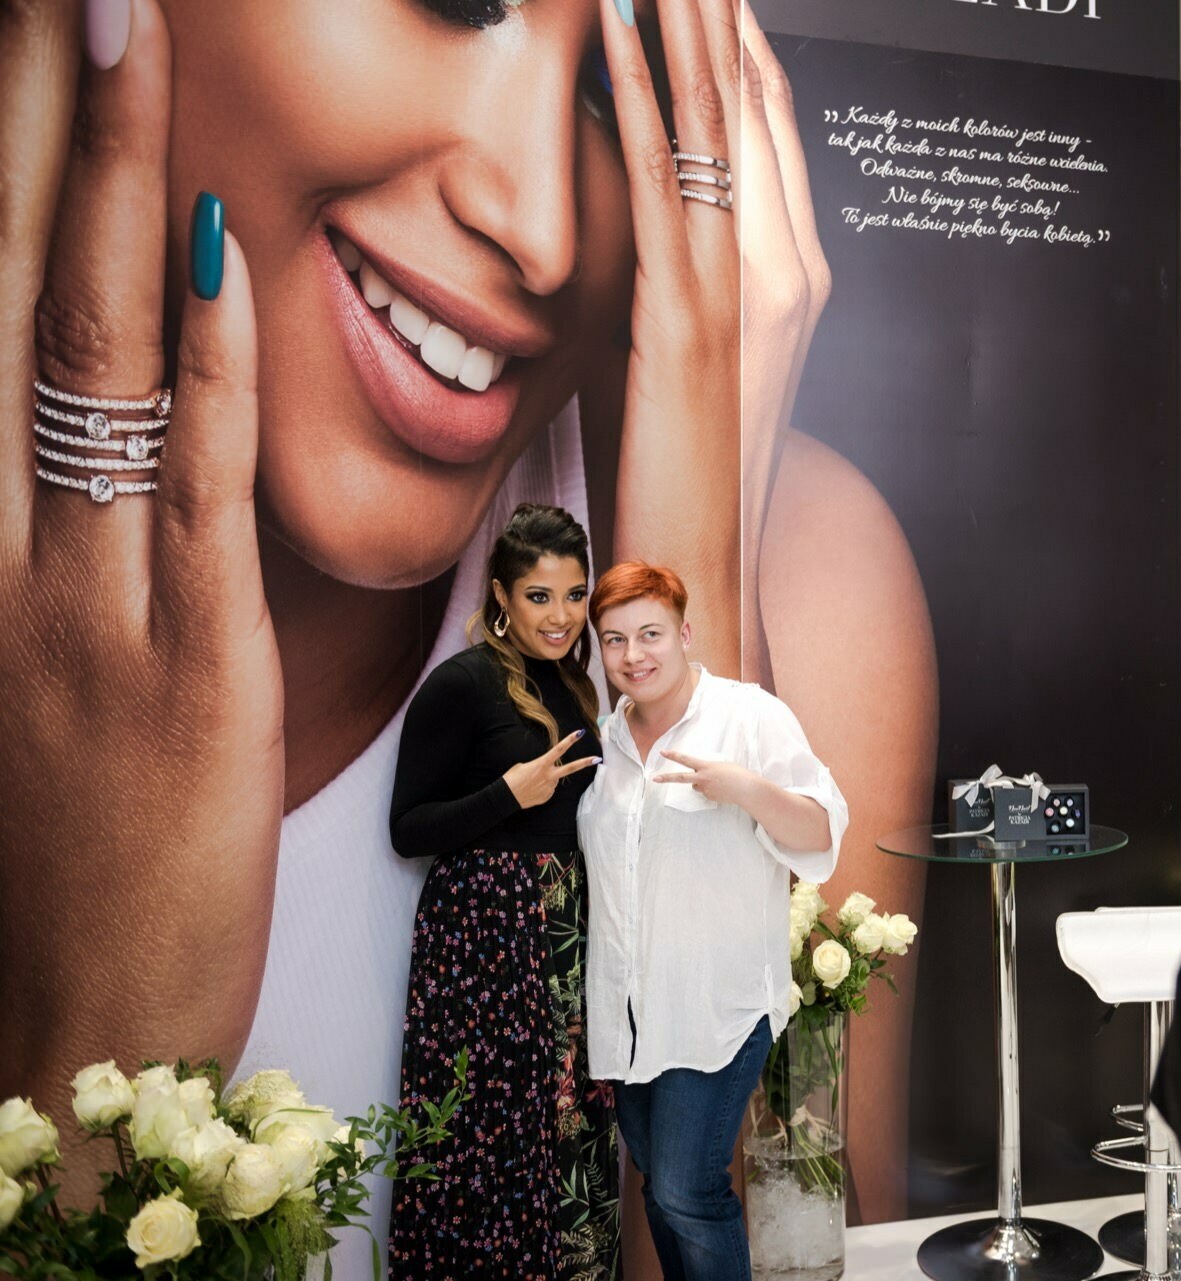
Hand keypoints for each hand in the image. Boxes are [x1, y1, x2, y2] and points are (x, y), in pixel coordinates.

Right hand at [0, 0, 278, 1134]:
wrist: (76, 1014)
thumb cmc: (61, 842)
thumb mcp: (29, 665)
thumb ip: (52, 531)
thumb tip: (83, 404)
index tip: (20, 49)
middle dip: (21, 121)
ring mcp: (81, 597)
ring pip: (87, 352)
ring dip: (106, 182)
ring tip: (112, 34)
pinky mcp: (183, 659)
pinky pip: (196, 480)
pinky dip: (209, 357)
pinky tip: (226, 244)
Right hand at [502, 729, 598, 808]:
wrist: (505, 798)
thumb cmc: (511, 779)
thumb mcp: (523, 766)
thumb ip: (539, 766)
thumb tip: (546, 772)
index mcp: (541, 764)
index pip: (559, 749)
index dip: (570, 740)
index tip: (580, 732)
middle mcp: (549, 775)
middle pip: (571, 768)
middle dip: (585, 763)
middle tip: (597, 758)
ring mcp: (550, 787)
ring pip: (554, 779)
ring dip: (546, 779)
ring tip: (530, 783)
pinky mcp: (548, 796)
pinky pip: (548, 789)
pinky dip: (542, 788)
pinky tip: (531, 790)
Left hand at [596, 0, 829, 681]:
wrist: (706, 572)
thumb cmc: (683, 475)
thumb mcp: (683, 357)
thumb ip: (676, 282)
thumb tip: (636, 222)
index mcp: (787, 277)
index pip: (767, 128)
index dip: (737, 39)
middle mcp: (785, 270)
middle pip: (755, 102)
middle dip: (718, 6)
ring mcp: (744, 291)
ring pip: (718, 121)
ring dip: (684, 18)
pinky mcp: (686, 316)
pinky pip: (662, 179)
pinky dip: (638, 89)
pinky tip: (611, 19)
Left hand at [652, 749, 764, 808]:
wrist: (746, 789)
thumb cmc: (738, 773)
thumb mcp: (722, 765)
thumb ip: (708, 769)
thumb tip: (699, 777)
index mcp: (706, 766)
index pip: (686, 759)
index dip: (674, 755)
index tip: (663, 752)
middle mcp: (703, 778)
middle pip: (681, 778)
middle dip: (666, 778)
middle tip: (654, 778)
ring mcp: (705, 789)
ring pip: (697, 786)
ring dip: (702, 783)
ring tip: (718, 782)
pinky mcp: (709, 797)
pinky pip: (706, 792)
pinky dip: (712, 790)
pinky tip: (723, 789)